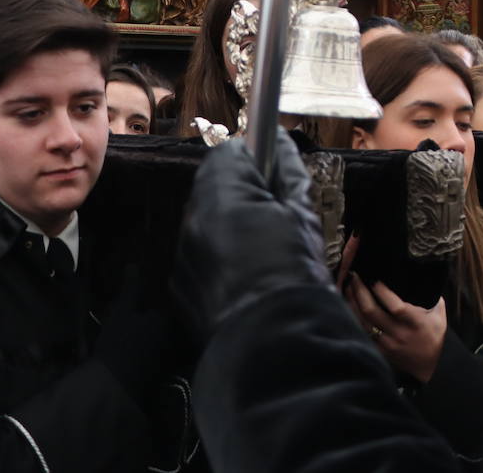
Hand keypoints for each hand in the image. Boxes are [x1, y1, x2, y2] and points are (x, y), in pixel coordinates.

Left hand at [172, 133, 329, 344]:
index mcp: (224, 196)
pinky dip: (218, 257)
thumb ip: (288, 172)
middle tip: (275, 217)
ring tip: (261, 253)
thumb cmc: (295, 274)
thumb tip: (284, 141)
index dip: (255, 161)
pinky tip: (244, 278)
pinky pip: (199, 255)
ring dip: (228, 224)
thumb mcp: (302, 216)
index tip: (275, 179)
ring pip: (205, 221)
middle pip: (214, 185)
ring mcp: (182, 254)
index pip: (230, 152)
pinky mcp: (180, 284)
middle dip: (241, 193)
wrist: (274, 342)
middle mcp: (193, 220)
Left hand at [345, 276, 445, 382]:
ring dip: (353, 302)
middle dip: (360, 292)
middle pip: (372, 312)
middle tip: (355, 276)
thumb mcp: (440, 317)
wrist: (428, 368)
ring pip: (363, 321)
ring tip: (348, 286)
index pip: (396, 307)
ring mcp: (387, 343)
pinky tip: (349, 305)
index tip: (374, 278)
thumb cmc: (434, 337)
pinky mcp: (379, 350)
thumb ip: (434, 298)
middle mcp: (399, 334)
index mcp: (415, 323)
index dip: (383, 292)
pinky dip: (354, 317)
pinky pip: (362, 332)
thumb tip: (426, 276)